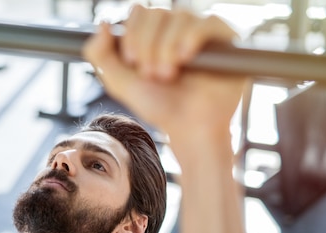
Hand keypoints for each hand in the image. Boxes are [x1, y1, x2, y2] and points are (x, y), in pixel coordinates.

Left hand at [83, 6, 245, 159]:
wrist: (188, 127)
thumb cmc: (158, 106)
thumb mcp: (119, 83)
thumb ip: (100, 55)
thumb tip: (103, 22)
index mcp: (154, 33)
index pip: (140, 12)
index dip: (132, 34)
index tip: (131, 62)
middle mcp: (178, 28)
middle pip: (157, 13)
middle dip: (147, 45)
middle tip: (151, 74)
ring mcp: (202, 32)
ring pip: (179, 17)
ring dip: (166, 48)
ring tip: (168, 75)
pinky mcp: (226, 39)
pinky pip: (207, 22)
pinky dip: (190, 38)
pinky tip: (184, 58)